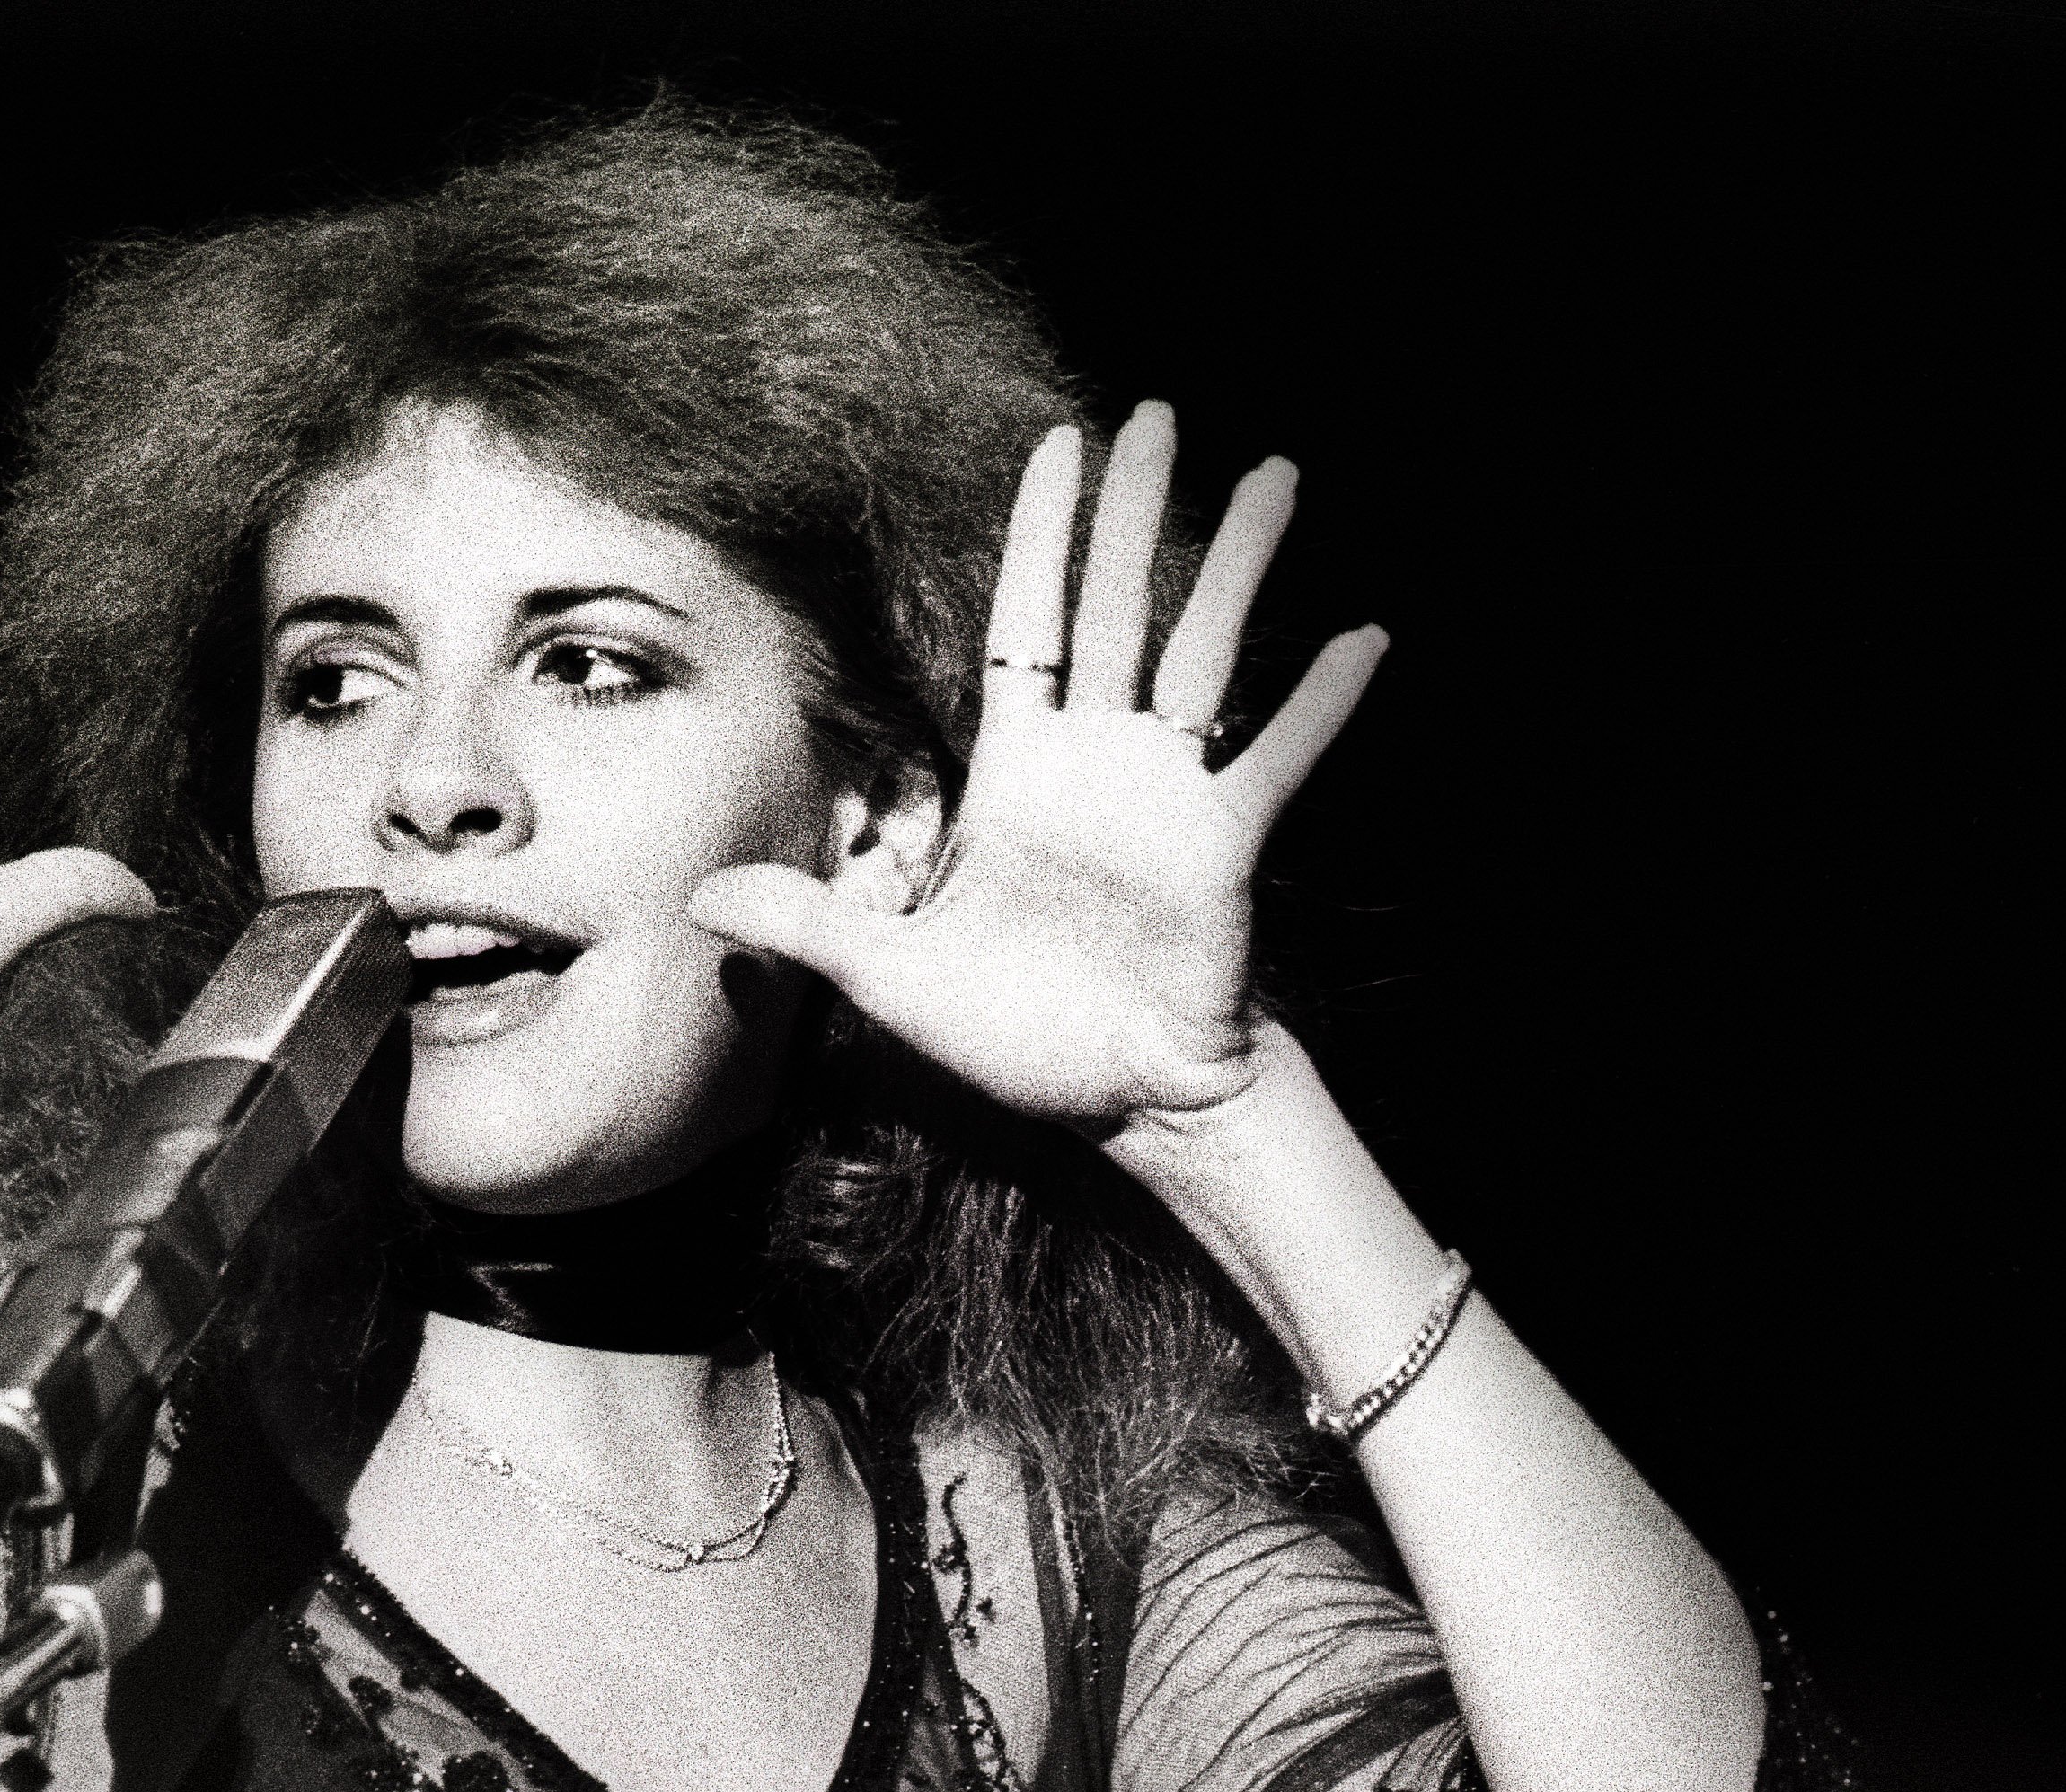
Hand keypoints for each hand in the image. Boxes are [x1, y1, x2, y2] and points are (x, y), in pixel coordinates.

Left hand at [688, 405, 1382, 1134]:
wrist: (1121, 1101)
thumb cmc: (1019, 1039)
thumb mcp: (892, 979)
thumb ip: (810, 924)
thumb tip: (698, 898)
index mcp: (1022, 777)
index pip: (1029, 627)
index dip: (1041, 540)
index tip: (1062, 445)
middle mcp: (1100, 766)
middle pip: (1120, 610)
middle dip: (1137, 514)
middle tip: (1162, 415)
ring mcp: (1168, 797)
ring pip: (1205, 655)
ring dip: (1240, 569)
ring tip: (1278, 475)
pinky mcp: (1222, 845)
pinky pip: (1277, 761)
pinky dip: (1321, 705)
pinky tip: (1367, 636)